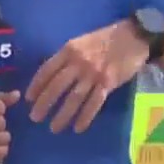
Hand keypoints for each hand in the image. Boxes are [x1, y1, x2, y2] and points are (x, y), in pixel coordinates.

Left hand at [28, 21, 144, 133]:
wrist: (134, 36)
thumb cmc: (105, 38)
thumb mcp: (81, 42)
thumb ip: (67, 57)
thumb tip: (51, 75)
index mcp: (69, 49)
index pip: (47, 70)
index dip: (36, 85)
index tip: (28, 99)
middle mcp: (79, 61)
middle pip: (57, 86)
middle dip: (44, 104)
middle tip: (34, 118)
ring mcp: (94, 73)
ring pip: (74, 98)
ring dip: (62, 115)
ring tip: (53, 128)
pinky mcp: (109, 83)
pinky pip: (94, 103)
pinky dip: (85, 117)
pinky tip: (78, 128)